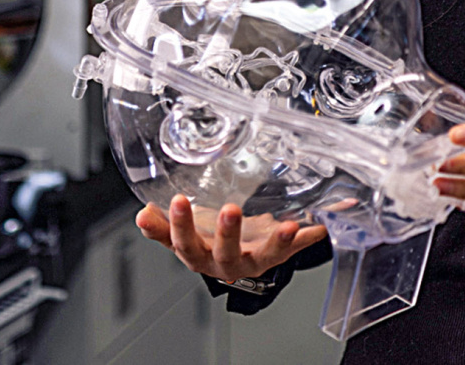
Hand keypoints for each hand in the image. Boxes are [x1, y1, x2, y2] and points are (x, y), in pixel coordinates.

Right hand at [135, 194, 327, 281]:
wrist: (236, 254)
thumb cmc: (208, 240)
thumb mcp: (182, 233)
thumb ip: (159, 226)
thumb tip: (141, 214)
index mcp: (201, 255)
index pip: (185, 244)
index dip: (179, 226)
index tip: (176, 201)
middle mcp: (229, 262)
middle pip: (226, 253)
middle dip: (228, 233)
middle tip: (230, 210)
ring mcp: (256, 260)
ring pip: (267, 256)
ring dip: (278, 241)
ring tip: (288, 227)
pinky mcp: (279, 255)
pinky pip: (298, 248)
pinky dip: (311, 236)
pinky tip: (323, 224)